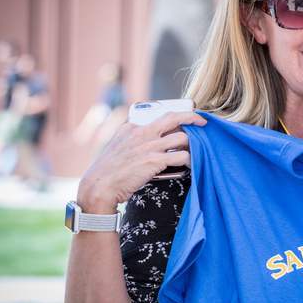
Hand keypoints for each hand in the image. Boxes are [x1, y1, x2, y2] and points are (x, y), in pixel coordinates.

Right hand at [77, 112, 206, 213]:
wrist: (99, 186)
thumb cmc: (109, 171)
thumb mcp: (118, 146)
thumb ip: (133, 138)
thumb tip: (152, 138)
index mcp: (132, 127)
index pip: (160, 115)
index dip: (177, 117)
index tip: (187, 118)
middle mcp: (142, 133)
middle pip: (174, 117)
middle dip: (192, 117)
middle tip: (203, 122)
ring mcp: (149, 146)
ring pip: (183, 137)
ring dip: (193, 144)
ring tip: (196, 150)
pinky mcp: (154, 161)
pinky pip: (182, 156)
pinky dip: (190, 160)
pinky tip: (192, 164)